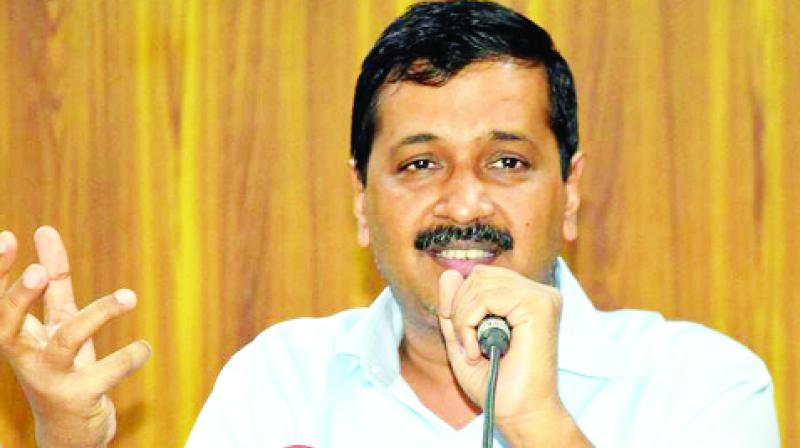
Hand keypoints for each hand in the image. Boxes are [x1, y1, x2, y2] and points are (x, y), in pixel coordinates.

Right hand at [0, 227, 150, 447]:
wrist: (70, 431)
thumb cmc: (62, 365)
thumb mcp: (57, 320)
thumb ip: (54, 279)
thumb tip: (45, 230)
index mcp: (18, 334)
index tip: (7, 236)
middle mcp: (26, 356)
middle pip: (9, 324)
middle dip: (21, 297)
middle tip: (39, 272)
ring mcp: (51, 379)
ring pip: (66, 342)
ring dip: (98, 314)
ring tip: (131, 296)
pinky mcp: (79, 398)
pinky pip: (106, 373)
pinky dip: (129, 357)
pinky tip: (145, 347)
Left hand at [438, 265, 589, 445]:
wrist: (519, 414)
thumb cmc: (495, 384)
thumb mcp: (462, 340)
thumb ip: (454, 308)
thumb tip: (449, 273)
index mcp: (525, 298)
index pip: (481, 276)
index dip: (460, 302)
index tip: (462, 336)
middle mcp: (538, 293)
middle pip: (480, 274)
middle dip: (460, 308)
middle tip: (467, 345)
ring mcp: (542, 296)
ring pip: (480, 282)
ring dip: (464, 318)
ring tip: (474, 350)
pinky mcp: (540, 305)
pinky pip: (487, 296)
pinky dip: (470, 322)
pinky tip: (479, 350)